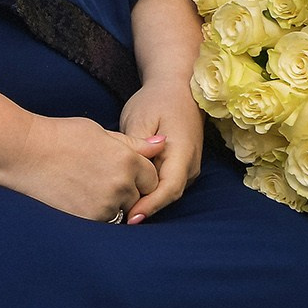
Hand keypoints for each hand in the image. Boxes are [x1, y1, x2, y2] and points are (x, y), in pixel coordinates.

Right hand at [0, 113, 163, 221]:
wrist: (23, 153)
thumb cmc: (59, 136)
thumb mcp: (98, 131)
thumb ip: (133, 143)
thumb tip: (161, 143)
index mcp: (127, 158)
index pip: (151, 175)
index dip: (137, 171)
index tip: (115, 165)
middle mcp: (122, 183)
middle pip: (141, 194)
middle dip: (128, 188)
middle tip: (99, 175)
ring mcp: (106, 203)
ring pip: (124, 209)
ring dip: (114, 202)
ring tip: (87, 185)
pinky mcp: (90, 218)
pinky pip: (106, 219)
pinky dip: (98, 210)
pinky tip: (79, 195)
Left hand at [119, 76, 206, 222]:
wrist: (177, 87)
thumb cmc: (156, 100)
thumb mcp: (142, 118)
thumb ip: (138, 145)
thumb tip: (135, 170)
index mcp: (183, 152)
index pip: (168, 189)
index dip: (150, 205)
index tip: (130, 218)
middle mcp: (191, 165)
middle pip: (168, 195)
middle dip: (145, 208)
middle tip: (117, 220)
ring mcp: (188, 167)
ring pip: (167, 191)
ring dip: (147, 202)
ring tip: (119, 213)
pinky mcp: (181, 166)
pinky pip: (166, 184)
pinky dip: (149, 192)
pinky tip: (128, 197)